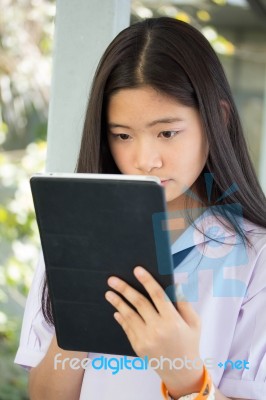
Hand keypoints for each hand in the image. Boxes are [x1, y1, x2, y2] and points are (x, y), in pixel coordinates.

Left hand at [105, 266, 203, 397]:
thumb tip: (175, 283)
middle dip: (125, 289)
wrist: (181, 371)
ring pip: (129, 315)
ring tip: (109, 293)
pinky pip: (127, 328)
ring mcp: (146, 339)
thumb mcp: (193, 322)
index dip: (147, 281)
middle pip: (139, 303)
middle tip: (112, 280)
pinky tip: (116, 310)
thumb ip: (184, 302)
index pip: (158, 295)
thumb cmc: (189, 342)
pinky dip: (121, 318)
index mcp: (173, 320)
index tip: (137, 270)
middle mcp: (158, 329)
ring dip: (117, 302)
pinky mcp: (138, 347)